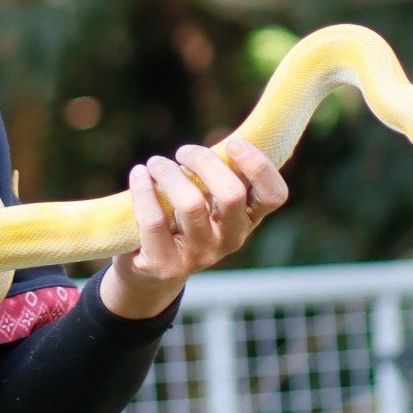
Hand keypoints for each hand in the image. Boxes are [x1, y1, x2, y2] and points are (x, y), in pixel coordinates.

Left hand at [100, 137, 288, 319]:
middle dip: (204, 162)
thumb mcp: (209, 200)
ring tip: (155, 163)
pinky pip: (154, 219)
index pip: (273, 195)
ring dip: (169, 173)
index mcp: (248, 219)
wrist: (153, 271)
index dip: (259, 165)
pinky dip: (143, 189)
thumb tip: (222, 140)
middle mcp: (230, 240)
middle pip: (231, 194)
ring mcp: (200, 256)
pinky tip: (138, 174)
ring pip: (191, 204)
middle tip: (183, 152)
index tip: (233, 143)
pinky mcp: (167, 264)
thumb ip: (218, 173)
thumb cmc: (184, 219)